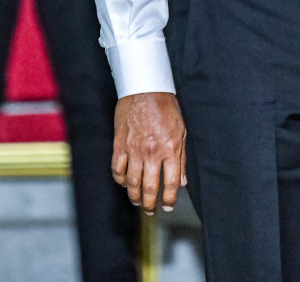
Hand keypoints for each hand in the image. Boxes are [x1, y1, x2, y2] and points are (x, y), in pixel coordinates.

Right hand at [112, 92, 186, 214]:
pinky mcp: (119, 144)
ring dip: (134, 196)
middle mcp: (151, 153)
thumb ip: (181, 158)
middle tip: (151, 210)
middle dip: (150, 203)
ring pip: (132, 182)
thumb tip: (182, 181)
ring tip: (137, 201)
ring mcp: (134, 150)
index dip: (169, 199)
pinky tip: (124, 183)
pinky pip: (117, 169)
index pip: (170, 183)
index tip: (167, 206)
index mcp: (170, 149)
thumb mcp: (181, 131)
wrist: (144, 89)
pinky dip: (120, 179)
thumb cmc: (166, 107)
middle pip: (149, 187)